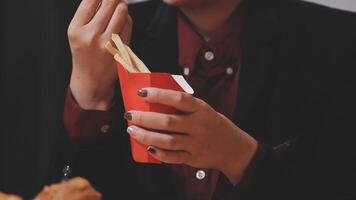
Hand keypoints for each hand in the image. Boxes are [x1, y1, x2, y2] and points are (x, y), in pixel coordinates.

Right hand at [68, 0, 131, 109]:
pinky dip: (126, 18)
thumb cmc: (85, 54)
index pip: (91, 0)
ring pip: (121, 11)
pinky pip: (128, 24)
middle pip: (109, 2)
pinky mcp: (121, 48)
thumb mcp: (77, 33)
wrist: (91, 79)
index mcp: (76, 29)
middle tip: (114, 0)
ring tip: (119, 8)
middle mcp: (91, 35)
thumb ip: (88, 14)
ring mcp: (108, 42)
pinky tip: (121, 22)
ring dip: (122, 5)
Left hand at [125, 88, 257, 184]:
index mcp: (201, 108)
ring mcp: (196, 143)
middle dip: (145, 118)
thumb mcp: (203, 109)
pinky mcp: (193, 157)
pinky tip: (147, 148)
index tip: (142, 93)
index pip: (178, 99)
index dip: (159, 95)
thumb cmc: (210, 123)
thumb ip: (183, 105)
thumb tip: (153, 96)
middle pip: (168, 122)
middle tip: (129, 115)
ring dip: (146, 136)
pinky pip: (173, 157)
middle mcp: (199, 125)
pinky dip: (158, 154)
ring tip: (132, 130)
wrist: (232, 147)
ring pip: (167, 141)